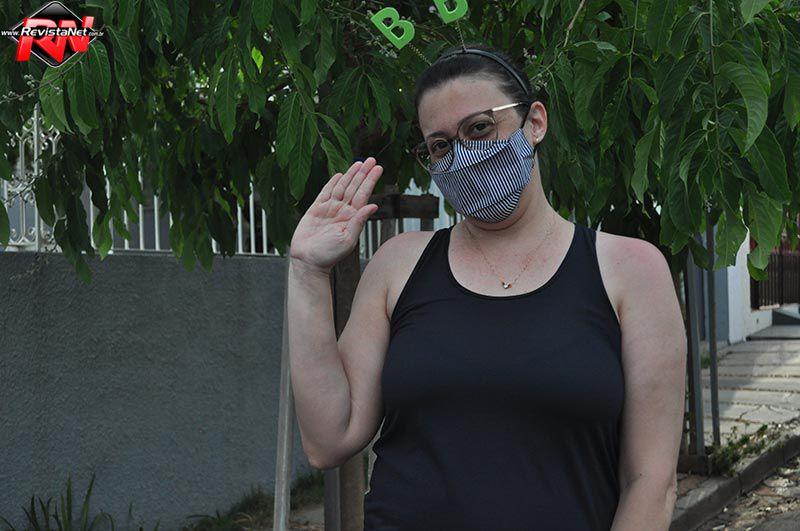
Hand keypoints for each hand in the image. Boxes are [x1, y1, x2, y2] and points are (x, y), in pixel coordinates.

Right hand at [289, 157, 382, 272]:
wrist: (308, 260)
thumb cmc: (329, 254)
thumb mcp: (348, 239)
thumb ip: (359, 221)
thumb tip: (374, 205)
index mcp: (352, 217)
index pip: (363, 194)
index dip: (370, 181)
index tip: (378, 168)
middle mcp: (342, 211)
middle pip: (355, 187)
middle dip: (363, 173)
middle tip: (371, 160)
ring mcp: (329, 209)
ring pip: (342, 187)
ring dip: (350, 175)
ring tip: (359, 163)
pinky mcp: (316, 209)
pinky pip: (325, 192)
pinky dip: (332, 183)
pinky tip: (339, 175)